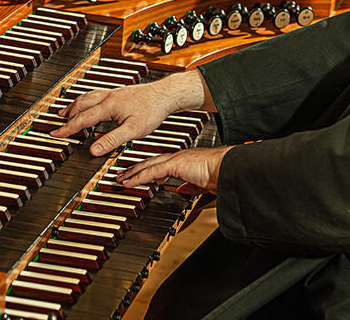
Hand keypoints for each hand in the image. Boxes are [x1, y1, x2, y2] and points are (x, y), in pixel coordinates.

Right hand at [51, 70, 208, 155]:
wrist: (165, 94)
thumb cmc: (152, 110)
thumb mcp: (132, 131)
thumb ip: (111, 140)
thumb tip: (94, 149)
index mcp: (108, 106)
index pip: (82, 119)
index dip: (67, 129)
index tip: (56, 134)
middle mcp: (108, 97)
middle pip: (80, 105)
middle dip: (67, 115)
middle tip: (58, 124)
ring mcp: (113, 93)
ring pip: (87, 97)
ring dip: (74, 105)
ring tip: (67, 111)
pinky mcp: (119, 92)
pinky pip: (96, 94)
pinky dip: (86, 99)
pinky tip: (91, 103)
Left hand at [116, 146, 233, 196]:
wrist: (229, 168)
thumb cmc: (221, 174)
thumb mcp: (203, 184)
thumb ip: (192, 187)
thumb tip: (184, 191)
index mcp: (184, 162)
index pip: (161, 164)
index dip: (148, 170)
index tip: (138, 175)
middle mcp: (178, 158)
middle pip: (150, 162)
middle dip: (135, 169)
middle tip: (123, 174)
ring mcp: (175, 159)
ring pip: (148, 165)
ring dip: (132, 173)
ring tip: (121, 178)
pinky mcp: (174, 164)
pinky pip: (152, 171)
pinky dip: (139, 177)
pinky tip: (130, 182)